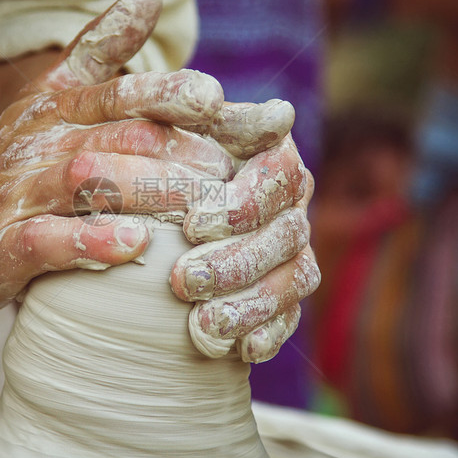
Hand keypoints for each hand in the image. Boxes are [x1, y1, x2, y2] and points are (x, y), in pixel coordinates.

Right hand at [0, 0, 246, 320]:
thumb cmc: (3, 165)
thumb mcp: (46, 96)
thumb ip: (98, 50)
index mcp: (58, 107)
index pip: (123, 89)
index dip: (172, 91)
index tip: (217, 100)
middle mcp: (42, 143)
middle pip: (121, 135)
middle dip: (184, 151)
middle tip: (233, 172)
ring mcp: (18, 194)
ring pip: (90, 180)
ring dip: (152, 190)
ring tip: (205, 205)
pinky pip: (47, 240)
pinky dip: (91, 241)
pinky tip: (134, 245)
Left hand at [170, 135, 320, 362]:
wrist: (165, 200)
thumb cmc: (165, 156)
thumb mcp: (173, 123)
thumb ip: (202, 107)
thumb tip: (278, 113)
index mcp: (273, 160)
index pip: (276, 179)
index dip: (240, 204)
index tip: (191, 224)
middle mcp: (291, 207)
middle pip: (284, 236)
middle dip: (234, 262)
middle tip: (181, 281)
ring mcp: (292, 254)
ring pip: (292, 281)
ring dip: (249, 305)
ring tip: (202, 326)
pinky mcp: (284, 295)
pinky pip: (289, 318)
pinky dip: (268, 333)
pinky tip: (243, 351)